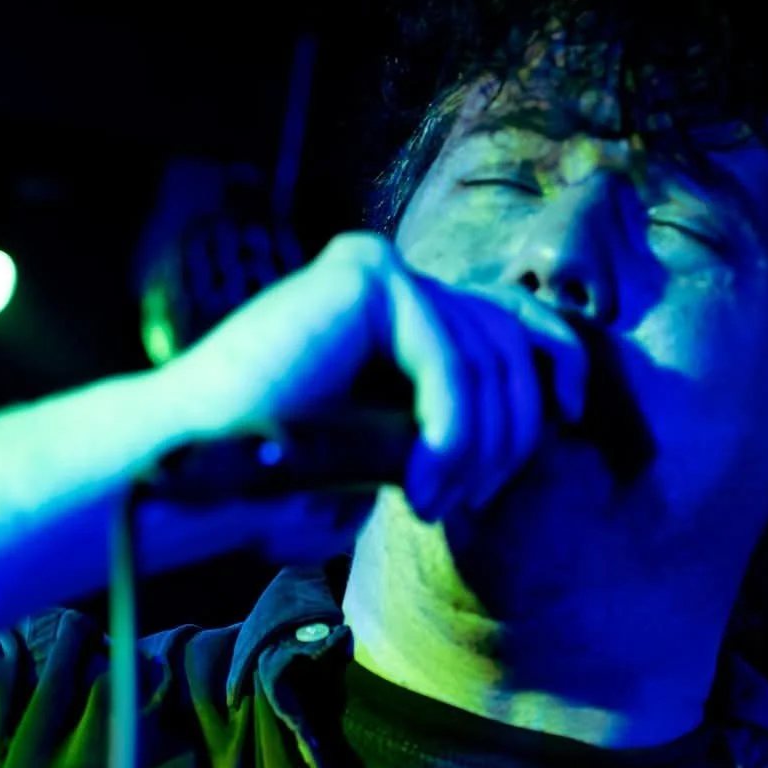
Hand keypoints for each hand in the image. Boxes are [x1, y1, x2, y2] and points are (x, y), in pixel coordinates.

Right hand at [156, 232, 587, 522]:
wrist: (195, 470)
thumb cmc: (283, 473)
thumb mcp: (398, 448)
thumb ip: (456, 420)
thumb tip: (548, 415)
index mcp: (400, 310)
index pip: (516, 315)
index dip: (562, 361)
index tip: (573, 419)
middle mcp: (393, 276)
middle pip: (511, 341)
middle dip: (510, 431)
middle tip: (468, 498)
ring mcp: (378, 267)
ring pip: (488, 357)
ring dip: (476, 446)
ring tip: (435, 500)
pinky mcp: (365, 273)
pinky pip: (450, 359)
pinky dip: (451, 432)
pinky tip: (423, 484)